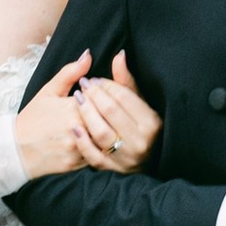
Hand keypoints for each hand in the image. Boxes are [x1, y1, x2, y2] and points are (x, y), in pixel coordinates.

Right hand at [16, 52, 112, 178]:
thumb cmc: (32, 119)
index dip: (106, 94)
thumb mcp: (48, 91)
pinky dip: (103, 147)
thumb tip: (88, 55)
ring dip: (110, 131)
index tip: (103, 93)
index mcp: (71, 107)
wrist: (16, 150)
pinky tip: (102, 141)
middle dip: (111, 113)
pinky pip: (99, 155)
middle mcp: (77, 128)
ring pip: (106, 138)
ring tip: (107, 125)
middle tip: (110, 110)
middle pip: (108, 118)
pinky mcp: (78, 163)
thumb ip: (70, 72)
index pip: (102, 97)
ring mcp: (78, 147)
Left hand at [73, 50, 160, 172]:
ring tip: (78, 99)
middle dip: (94, 95)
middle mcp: (141, 141)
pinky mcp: (113, 170)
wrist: (146, 161)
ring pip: (100, 132)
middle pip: (110, 111)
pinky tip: (74, 126)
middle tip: (84, 85)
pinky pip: (93, 155)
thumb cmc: (141, 127)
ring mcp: (127, 158)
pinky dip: (82, 140)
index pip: (123, 97)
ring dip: (86, 113)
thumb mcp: (139, 103)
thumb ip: (127, 81)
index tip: (94, 79)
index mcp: (152, 122)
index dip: (105, 85)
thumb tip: (119, 55)